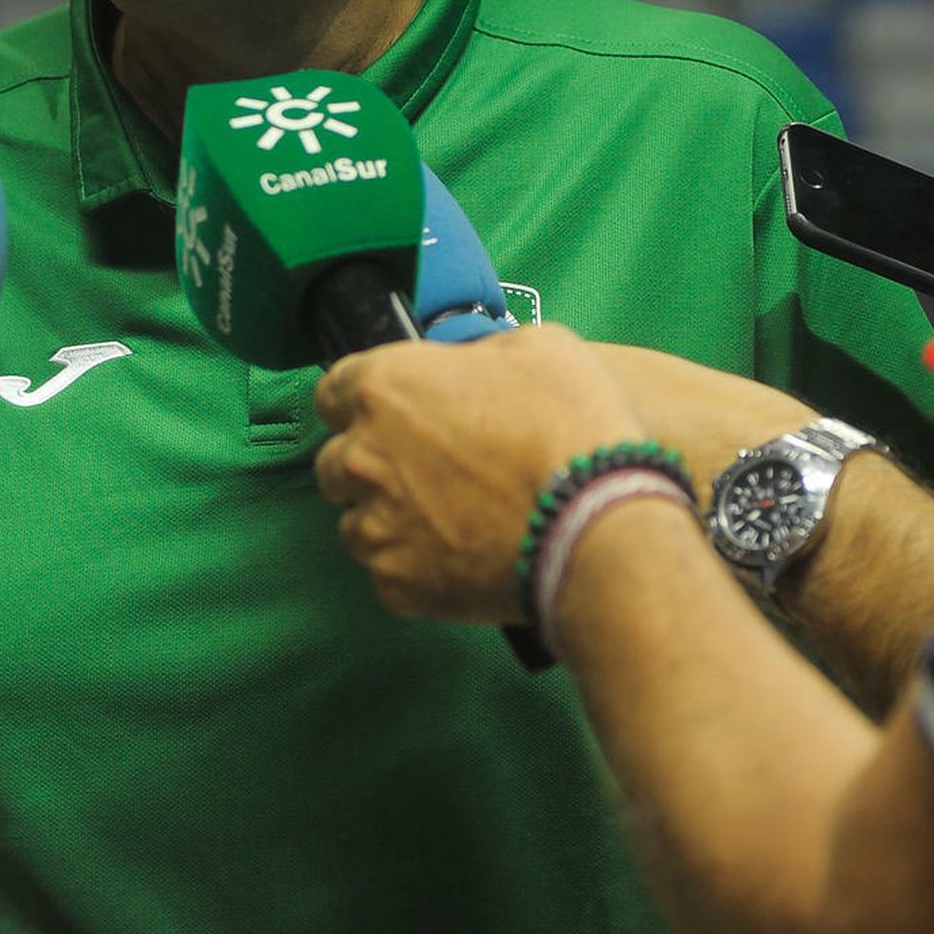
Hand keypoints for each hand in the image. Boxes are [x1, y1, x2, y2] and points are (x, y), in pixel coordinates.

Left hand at [313, 327, 812, 622]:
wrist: (600, 529)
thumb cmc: (573, 428)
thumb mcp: (537, 348)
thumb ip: (477, 354)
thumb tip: (467, 370)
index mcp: (383, 388)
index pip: (334, 390)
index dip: (366, 401)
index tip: (393, 413)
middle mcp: (361, 457)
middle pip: (338, 461)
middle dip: (373, 463)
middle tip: (432, 471)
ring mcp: (375, 527)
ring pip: (357, 523)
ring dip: (391, 518)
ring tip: (452, 520)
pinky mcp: (397, 585)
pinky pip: (391, 573)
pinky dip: (418, 566)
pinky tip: (465, 557)